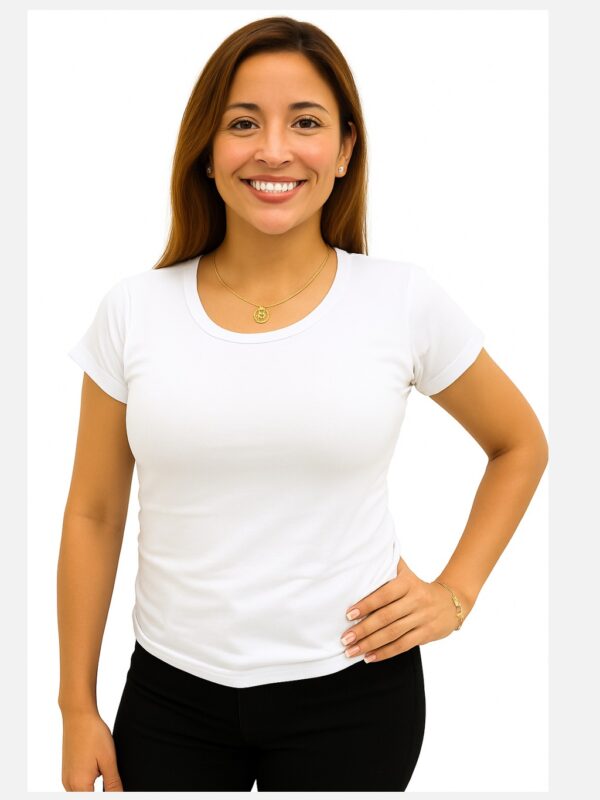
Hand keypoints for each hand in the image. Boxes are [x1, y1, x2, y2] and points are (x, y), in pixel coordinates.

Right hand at [61, 710, 123, 791]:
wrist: (78, 716)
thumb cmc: (93, 734)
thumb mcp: (108, 760)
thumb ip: (113, 783)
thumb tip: (119, 796)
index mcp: (80, 785)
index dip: (108, 795)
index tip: (115, 788)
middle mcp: (69, 785)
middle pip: (86, 798)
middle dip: (100, 792)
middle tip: (109, 773)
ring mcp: (66, 778)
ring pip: (81, 793)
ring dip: (93, 790)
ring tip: (104, 771)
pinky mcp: (66, 771)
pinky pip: (76, 787)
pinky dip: (87, 784)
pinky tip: (97, 770)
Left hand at [340, 557, 466, 662]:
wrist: (451, 602)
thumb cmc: (418, 587)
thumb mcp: (406, 573)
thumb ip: (388, 565)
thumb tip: (366, 552)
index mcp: (408, 583)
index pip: (385, 594)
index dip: (366, 604)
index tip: (348, 614)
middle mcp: (416, 600)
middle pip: (386, 617)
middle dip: (363, 629)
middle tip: (345, 638)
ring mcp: (422, 618)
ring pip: (393, 633)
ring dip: (370, 644)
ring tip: (352, 650)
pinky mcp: (426, 634)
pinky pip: (403, 645)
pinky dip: (385, 653)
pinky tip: (369, 658)